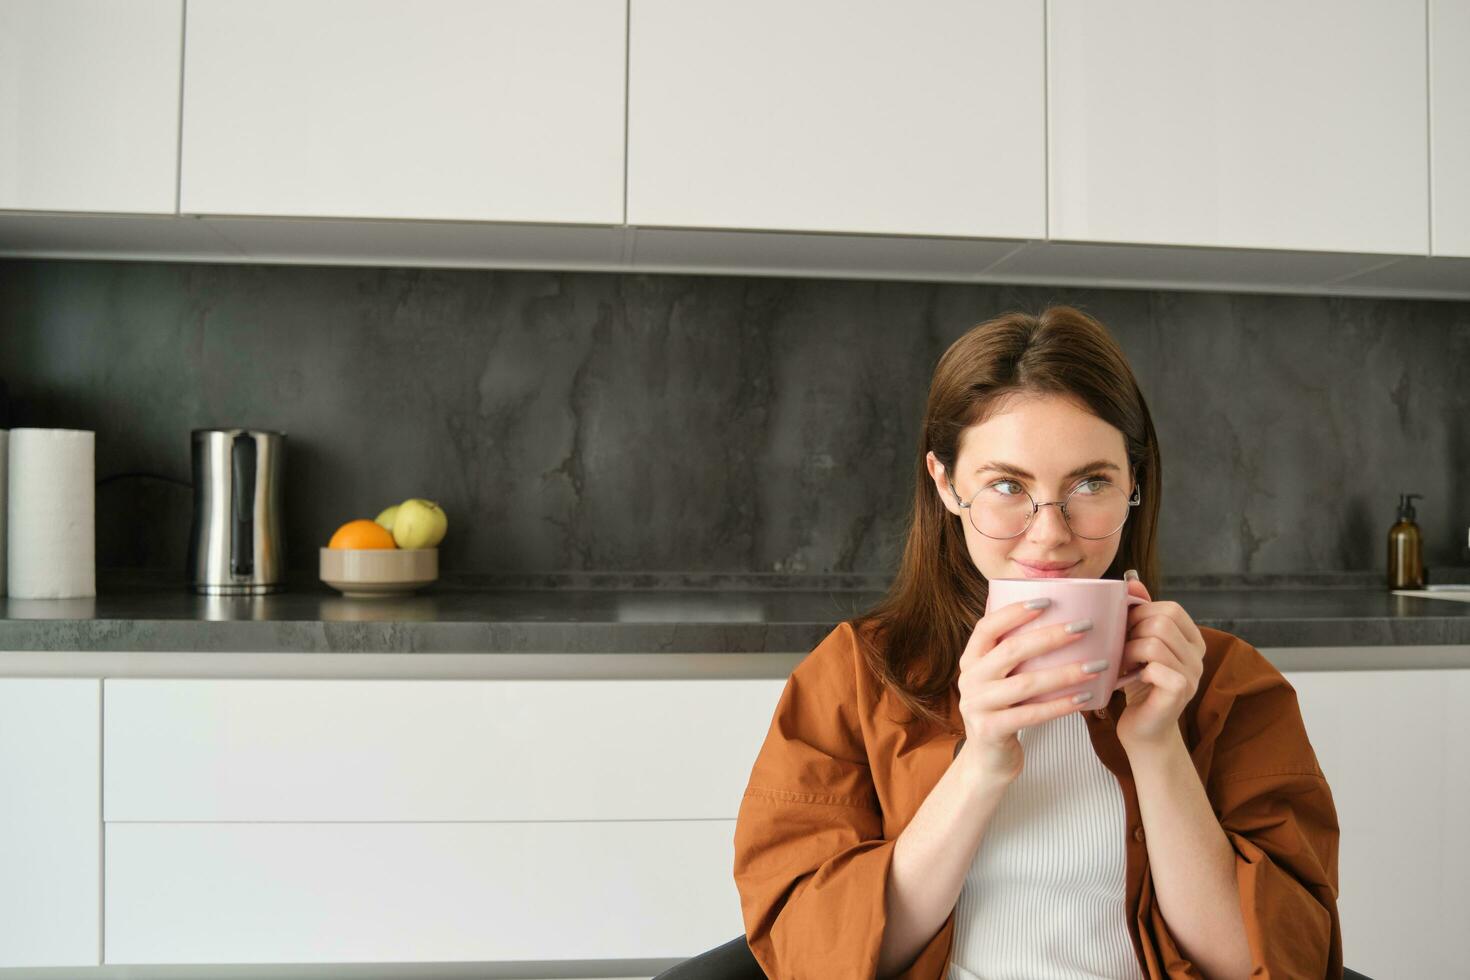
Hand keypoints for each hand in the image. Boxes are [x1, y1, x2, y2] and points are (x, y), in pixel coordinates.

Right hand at [956, 599, 1106, 783]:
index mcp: (971, 660)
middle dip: (1050, 636)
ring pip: (1026, 683)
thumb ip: (1015, 655)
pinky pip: (1032, 714)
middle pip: (1011, 651)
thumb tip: (1058, 617)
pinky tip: (1086, 697)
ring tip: (1097, 665)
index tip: (1047, 600)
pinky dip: (1061, 705)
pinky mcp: (991, 730)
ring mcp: (977, 705)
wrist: (988, 760)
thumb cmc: (1005, 711)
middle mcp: (969, 679)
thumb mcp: (1000, 680)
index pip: (987, 627)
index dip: (1015, 612)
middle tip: (1084, 627)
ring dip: (1065, 672)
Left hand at [1114, 570, 1206, 750]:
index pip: (1170, 608)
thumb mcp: (1137, 643)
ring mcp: (1193, 675)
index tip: (1124, 630)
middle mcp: (1199, 656)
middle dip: (1131, 631)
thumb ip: (1139, 613)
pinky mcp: (1181, 692)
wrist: (1142, 729)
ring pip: (1155, 643)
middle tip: (1119, 649)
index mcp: (1192, 639)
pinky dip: (1134, 671)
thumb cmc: (1137, 684)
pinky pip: (1155, 668)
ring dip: (1128, 651)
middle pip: (1162, 622)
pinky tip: (1126, 680)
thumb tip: (1131, 580)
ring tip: (1120, 664)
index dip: (1140, 613)